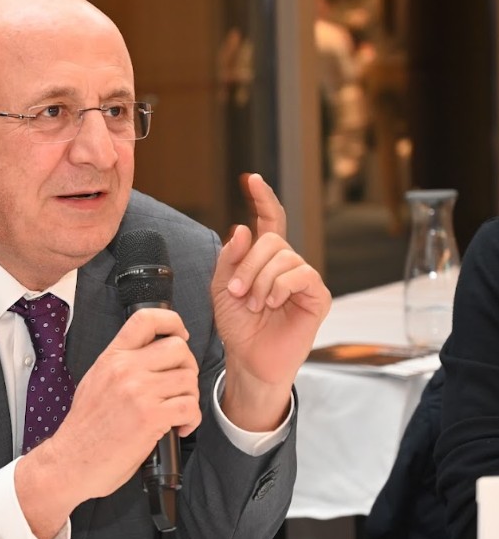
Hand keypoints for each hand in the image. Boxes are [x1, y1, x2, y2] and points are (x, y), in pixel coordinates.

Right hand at [15, 308, 199, 538]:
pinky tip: (178, 428)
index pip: (146, 320)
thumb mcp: (96, 380)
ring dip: (190, 398)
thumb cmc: (85, 428)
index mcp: (112, 357)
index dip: (172, 322)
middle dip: (188, 368)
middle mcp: (125, 368)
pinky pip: (190, 407)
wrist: (71, 461)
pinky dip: (191, 420)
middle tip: (180, 387)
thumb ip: (122, 364)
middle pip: (179, 348)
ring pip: (189, 379)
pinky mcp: (150, 417)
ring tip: (177, 412)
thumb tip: (153, 356)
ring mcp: (138, 391)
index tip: (180, 336)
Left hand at [211, 173, 330, 430]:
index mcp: (263, 259)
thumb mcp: (221, 288)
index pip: (269, 220)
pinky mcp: (317, 296)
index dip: (262, 198)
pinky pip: (302, 275)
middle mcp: (286, 264)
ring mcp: (303, 279)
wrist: (249, 359)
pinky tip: (273, 303)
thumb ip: (229, 258)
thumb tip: (242, 227)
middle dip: (248, 264)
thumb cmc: (237, 326)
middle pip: (271, 241)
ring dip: (261, 281)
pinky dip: (281, 287)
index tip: (251, 179)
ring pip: (284, 257)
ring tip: (254, 303)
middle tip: (238, 292)